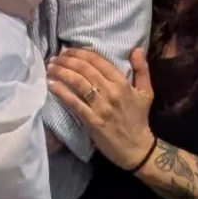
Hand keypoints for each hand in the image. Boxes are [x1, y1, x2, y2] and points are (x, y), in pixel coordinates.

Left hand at [47, 48, 155, 170]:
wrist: (137, 148)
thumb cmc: (139, 119)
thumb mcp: (146, 93)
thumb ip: (142, 70)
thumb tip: (137, 50)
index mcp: (122, 83)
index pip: (98, 61)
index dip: (80, 53)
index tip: (68, 50)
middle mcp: (111, 92)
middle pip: (85, 69)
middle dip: (67, 60)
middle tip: (55, 57)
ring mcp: (101, 106)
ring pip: (77, 82)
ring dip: (61, 72)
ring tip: (50, 67)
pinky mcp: (92, 120)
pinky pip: (73, 102)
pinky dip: (60, 91)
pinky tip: (51, 85)